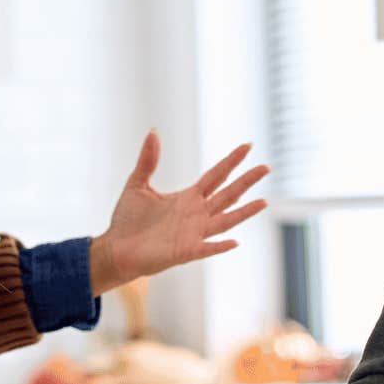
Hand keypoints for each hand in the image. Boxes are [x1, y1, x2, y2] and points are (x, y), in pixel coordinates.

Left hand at [89, 132, 269, 293]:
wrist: (116, 248)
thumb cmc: (127, 220)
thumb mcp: (137, 184)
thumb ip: (148, 160)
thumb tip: (154, 131)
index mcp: (188, 198)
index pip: (216, 176)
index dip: (231, 161)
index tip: (248, 146)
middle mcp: (196, 214)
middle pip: (228, 194)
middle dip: (247, 181)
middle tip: (267, 167)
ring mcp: (193, 233)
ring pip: (225, 220)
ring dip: (244, 212)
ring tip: (264, 202)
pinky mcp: (184, 251)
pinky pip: (206, 248)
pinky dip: (219, 246)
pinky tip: (234, 241)